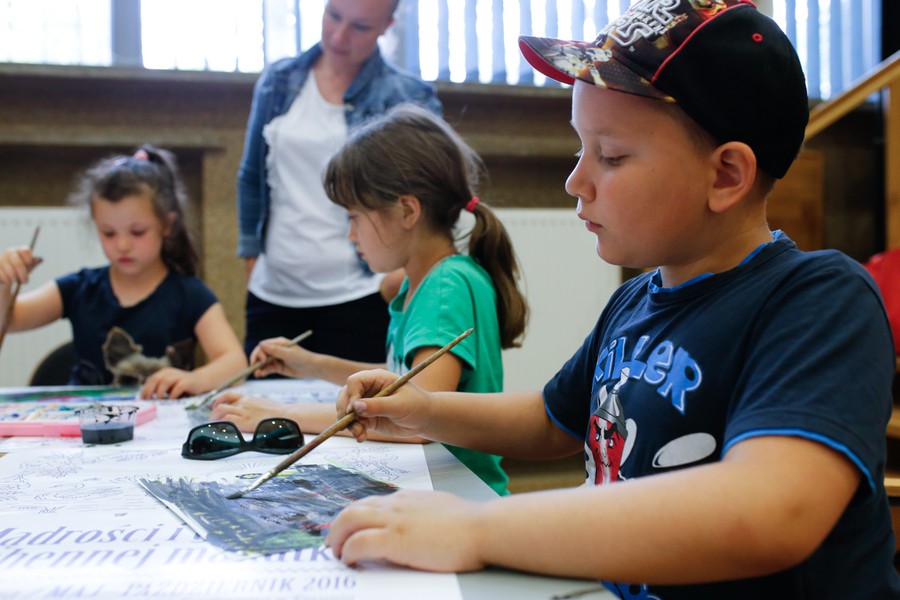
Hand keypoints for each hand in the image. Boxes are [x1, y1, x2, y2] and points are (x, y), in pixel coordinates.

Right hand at [0, 247, 41, 287]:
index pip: (25, 251)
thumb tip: (40, 259)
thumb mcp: (28, 267)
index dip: (29, 259)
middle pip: (18, 263)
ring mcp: (0, 259)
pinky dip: (8, 280)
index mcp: (19, 250)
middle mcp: (9, 253)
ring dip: (15, 278)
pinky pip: (2, 275)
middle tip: (25, 281)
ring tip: (17, 281)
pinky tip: (9, 281)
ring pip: (10, 271)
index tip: (29, 266)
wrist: (5, 277)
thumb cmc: (19, 270)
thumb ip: (33, 263)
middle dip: (23, 274)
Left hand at [140, 367, 204, 398]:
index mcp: (164, 373)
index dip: (145, 389)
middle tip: (148, 402)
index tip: (142, 400)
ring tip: (158, 402)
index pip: (151, 379)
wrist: (203, 381)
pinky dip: (172, 395)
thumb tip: (146, 401)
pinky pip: (178, 387)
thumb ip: (160, 390)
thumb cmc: (184, 387)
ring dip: (159, 392)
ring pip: (165, 381)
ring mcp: (179, 376)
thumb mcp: (170, 387)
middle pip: (155, 379)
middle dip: (149, 391)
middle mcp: (170, 372)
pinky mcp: (187, 382)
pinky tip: (171, 401)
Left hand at [209, 392, 286, 430]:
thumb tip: (250, 412)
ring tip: (215, 426)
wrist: (287, 414)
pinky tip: (221, 430)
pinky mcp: (245, 422)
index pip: (229, 395)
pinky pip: (227, 421)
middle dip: (214, 412)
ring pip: (221, 411)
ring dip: (215, 419)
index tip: (215, 405)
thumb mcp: (264, 404)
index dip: (218, 400)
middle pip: (221, 404)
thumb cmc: (279, 412)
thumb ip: (254, 406)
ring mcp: (244, 412)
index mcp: (249, 398)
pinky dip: (221, 425)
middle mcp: (244, 403)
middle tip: (213, 419)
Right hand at [250, 337, 319, 378]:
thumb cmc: (303, 358)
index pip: (263, 346)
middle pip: (261, 354)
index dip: (259, 353)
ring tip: (257, 374)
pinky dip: (263, 372)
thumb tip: (260, 345)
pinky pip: (267, 369)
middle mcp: (276, 350)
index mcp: (278, 343)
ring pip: (263, 363)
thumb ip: (275, 350)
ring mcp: (276, 359)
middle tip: (254, 369)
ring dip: (259, 368)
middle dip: (256, 361)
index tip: (262, 361)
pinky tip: (261, 375)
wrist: (313, 368)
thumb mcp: (288, 354)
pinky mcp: (278, 367)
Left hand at [326, 490, 485, 571]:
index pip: (369, 504)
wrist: (482, 527)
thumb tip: (415, 526)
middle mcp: (395, 505)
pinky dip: (349, 552)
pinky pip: (359, 543)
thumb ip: (422, 514)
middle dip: (338, 527)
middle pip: (352, 509)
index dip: (355, 519)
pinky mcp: (395, 539)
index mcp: (406, 499)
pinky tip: (350, 562)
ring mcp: (394, 520)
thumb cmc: (469, 524)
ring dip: (337, 538)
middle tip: (334, 544)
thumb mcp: (439, 510)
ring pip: (348, 520)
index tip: (350, 532)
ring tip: (337, 554)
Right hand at [337, 369, 432, 441]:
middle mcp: (369, 389)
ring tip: (358, 433)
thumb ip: (377, 406)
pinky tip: (361, 437)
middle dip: (345, 411)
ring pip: (348, 411)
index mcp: (377, 378)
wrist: (424, 419)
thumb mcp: (399, 405)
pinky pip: (355, 423)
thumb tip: (355, 407)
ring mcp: (367, 404)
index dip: (351, 395)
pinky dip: (355, 430)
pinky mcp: (368, 418)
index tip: (353, 410)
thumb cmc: (417, 405)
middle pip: (346, 396)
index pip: (354, 382)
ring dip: (349, 424)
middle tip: (351, 425)